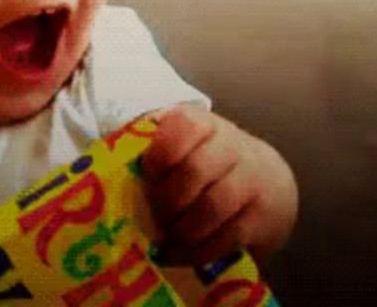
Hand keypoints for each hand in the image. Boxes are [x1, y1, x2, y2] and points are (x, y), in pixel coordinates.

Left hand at [141, 104, 297, 268]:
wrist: (267, 184)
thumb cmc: (207, 168)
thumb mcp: (180, 151)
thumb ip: (149, 156)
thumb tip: (110, 178)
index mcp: (201, 124)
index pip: (182, 127)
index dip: (159, 156)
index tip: (149, 176)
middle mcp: (232, 145)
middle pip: (196, 169)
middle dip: (168, 200)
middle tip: (156, 215)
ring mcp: (253, 179)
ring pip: (213, 206)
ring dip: (184, 229)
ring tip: (170, 237)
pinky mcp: (265, 215)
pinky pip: (229, 236)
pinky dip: (200, 250)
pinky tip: (184, 252)